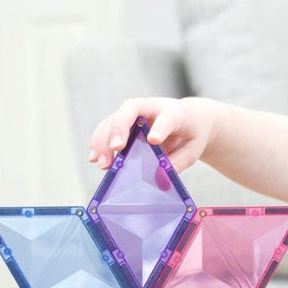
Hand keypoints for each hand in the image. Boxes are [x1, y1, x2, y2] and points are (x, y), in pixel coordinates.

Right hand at [88, 97, 217, 172]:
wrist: (189, 118)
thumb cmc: (191, 133)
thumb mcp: (193, 150)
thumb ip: (178, 163)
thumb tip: (160, 180)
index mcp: (174, 113)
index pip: (166, 118)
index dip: (160, 128)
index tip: (154, 140)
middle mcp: (150, 108)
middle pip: (129, 111)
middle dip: (119, 129)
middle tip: (115, 149)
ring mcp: (134, 113)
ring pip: (113, 120)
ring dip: (103, 140)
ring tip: (101, 162)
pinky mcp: (123, 122)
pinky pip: (107, 128)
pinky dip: (99, 142)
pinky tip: (94, 158)